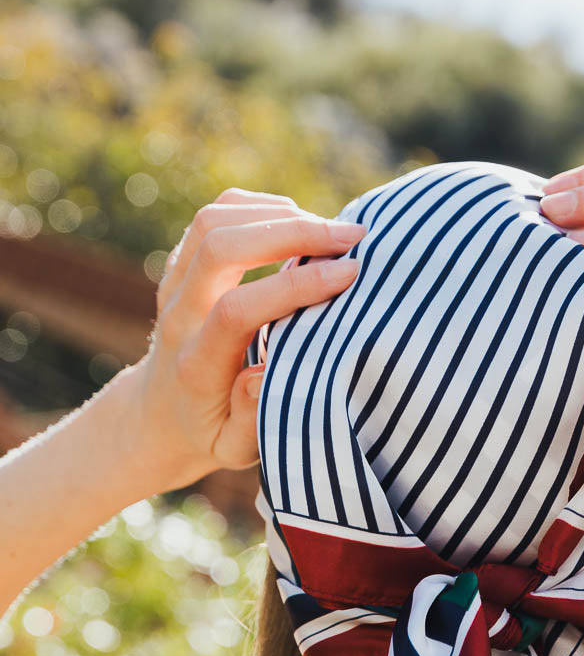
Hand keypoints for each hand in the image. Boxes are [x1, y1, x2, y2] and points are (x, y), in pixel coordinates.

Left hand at [131, 187, 365, 488]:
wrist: (160, 415)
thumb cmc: (211, 433)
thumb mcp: (233, 449)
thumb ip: (251, 419)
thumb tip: (264, 371)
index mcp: (196, 364)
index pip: (238, 310)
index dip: (295, 286)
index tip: (349, 274)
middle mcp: (179, 315)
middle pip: (221, 246)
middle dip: (292, 232)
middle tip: (352, 236)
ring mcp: (174, 283)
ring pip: (214, 220)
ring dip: (276, 213)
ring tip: (330, 229)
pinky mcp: (180, 263)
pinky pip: (213, 215)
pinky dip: (259, 207)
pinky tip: (298, 222)